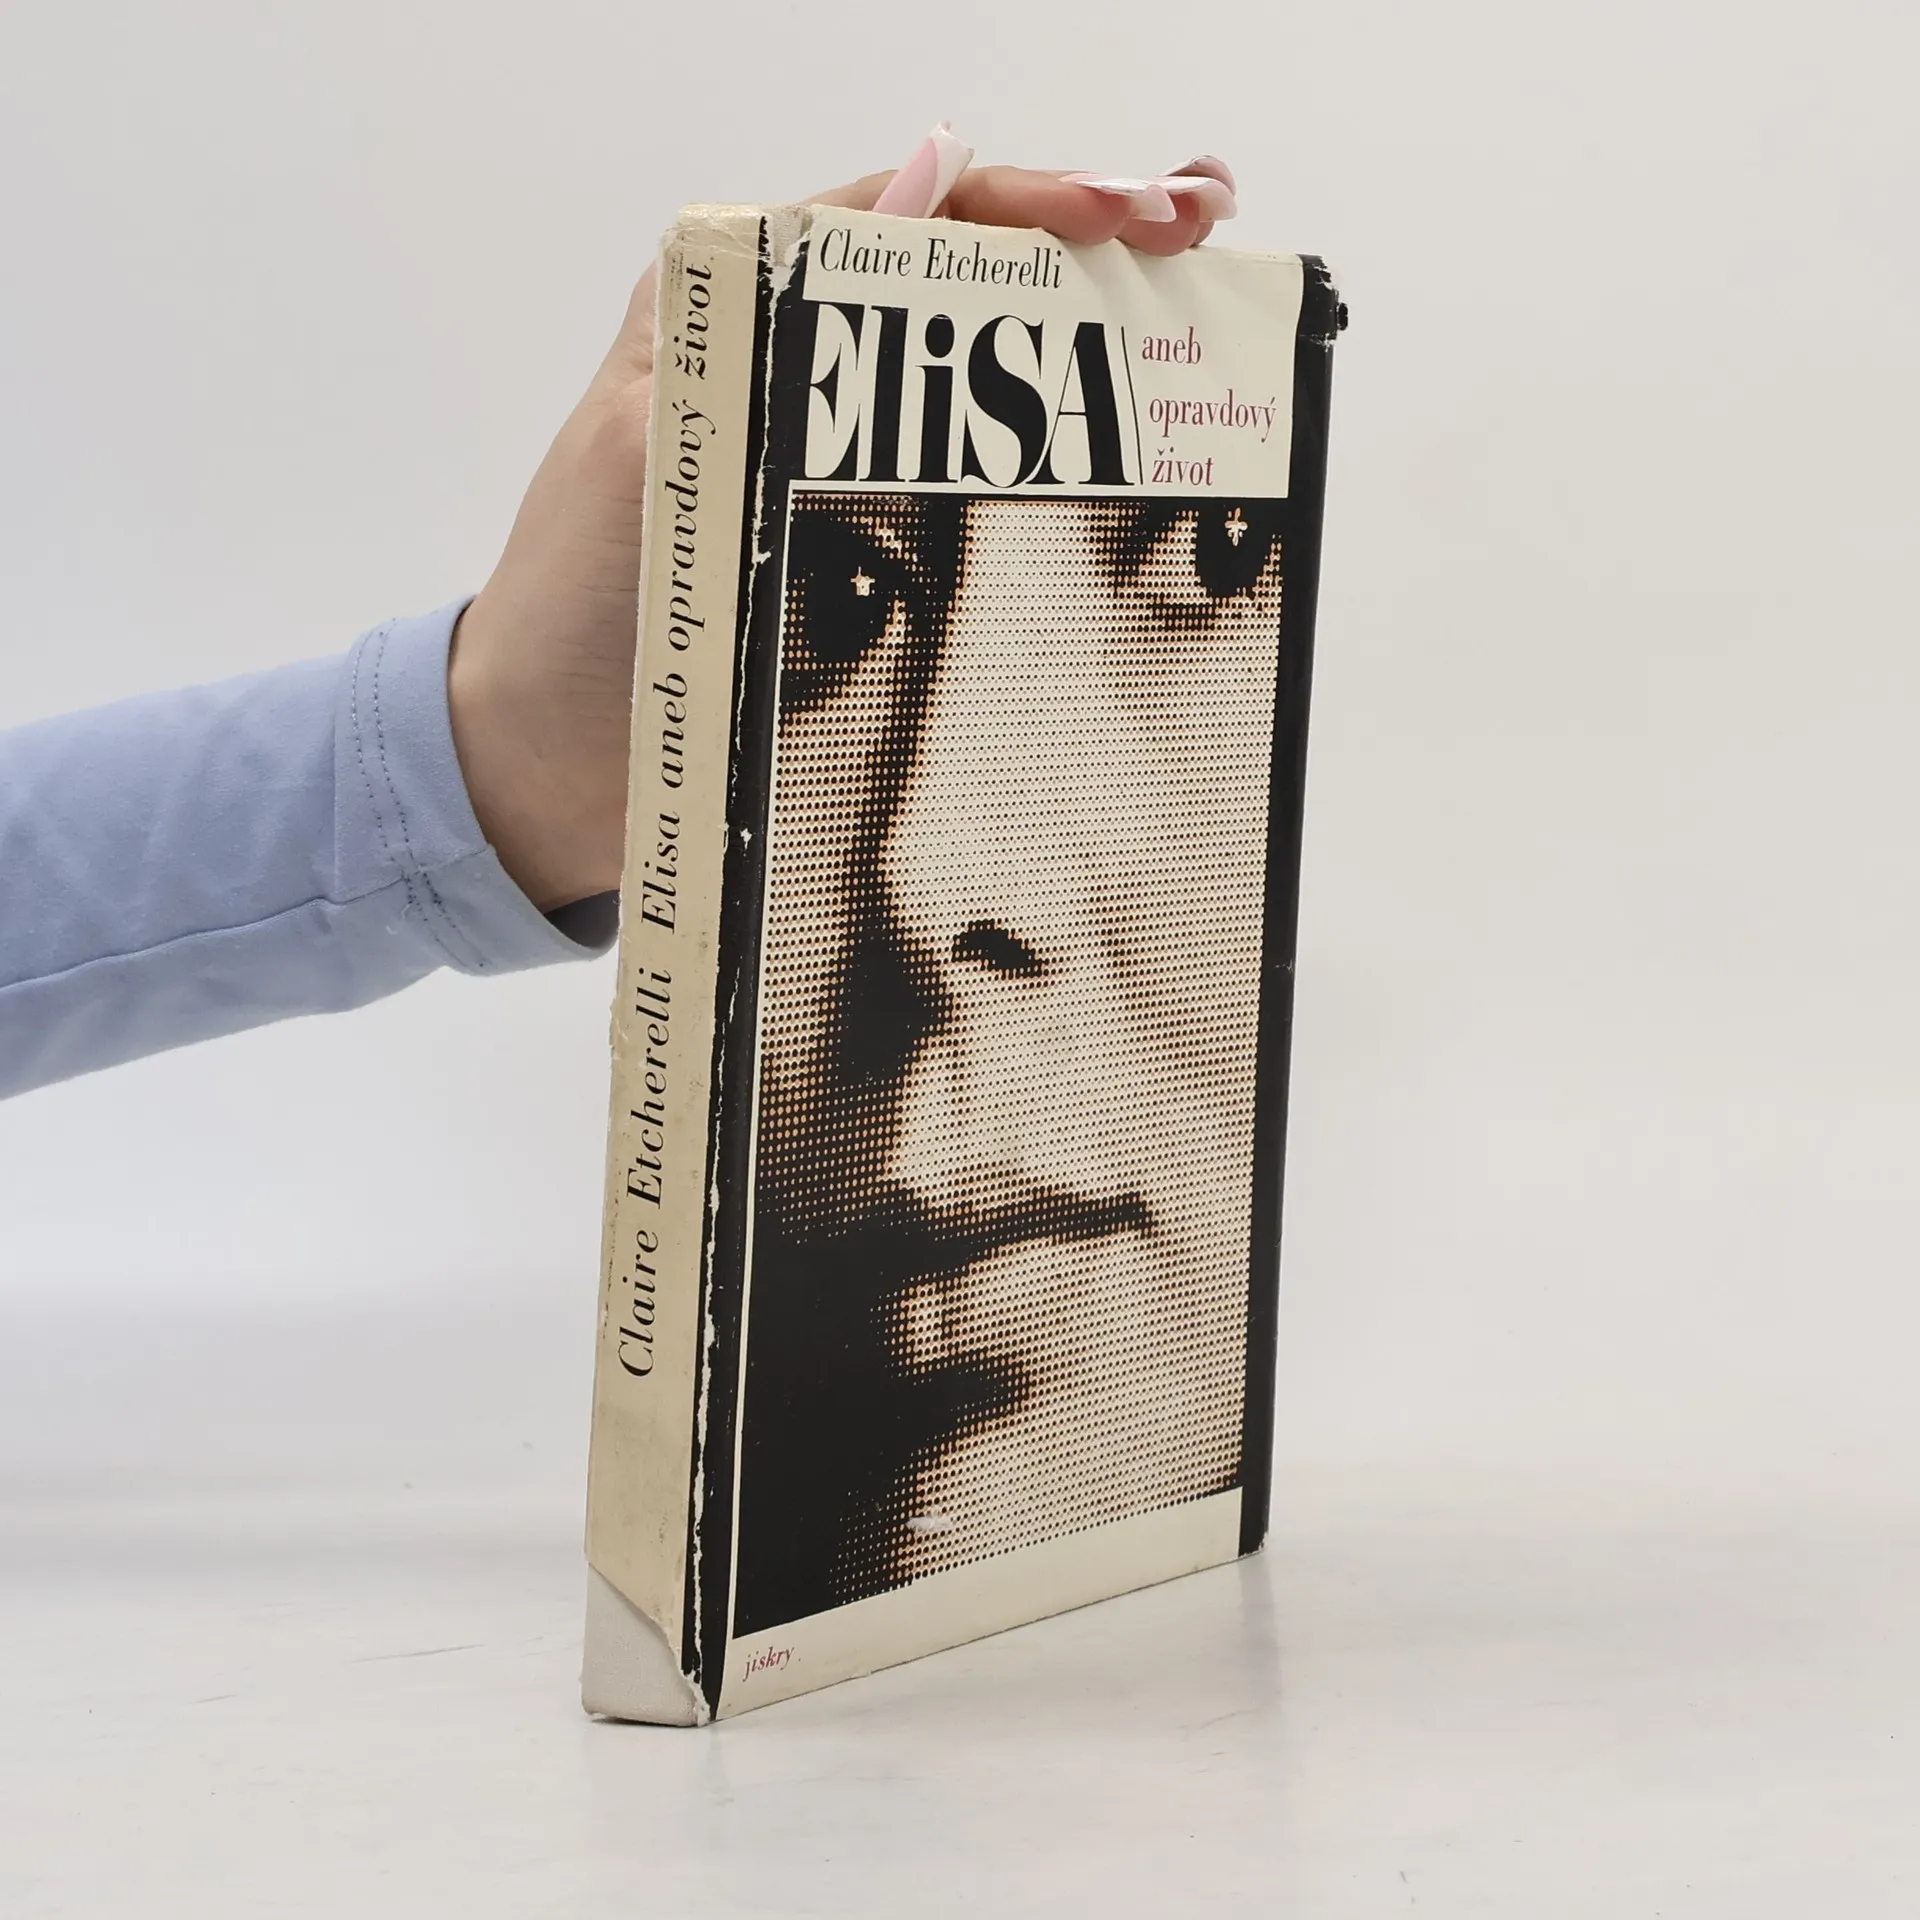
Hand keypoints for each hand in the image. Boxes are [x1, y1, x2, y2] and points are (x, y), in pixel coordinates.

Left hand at [448, 162, 1228, 912]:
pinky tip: (1138, 465)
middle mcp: (798, 364)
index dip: (1036, 202)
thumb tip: (931, 178)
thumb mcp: (654, 446)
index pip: (909, 212)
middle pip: (970, 280)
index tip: (1139, 214)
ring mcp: (840, 460)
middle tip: (1206, 233)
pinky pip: (978, 490)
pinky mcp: (864, 551)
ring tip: (1201, 327)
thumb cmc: (573, 617)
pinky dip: (1059, 471)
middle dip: (1095, 248)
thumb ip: (774, 323)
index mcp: (734, 305)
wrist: (548, 774)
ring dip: (1094, 352)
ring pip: (988, 382)